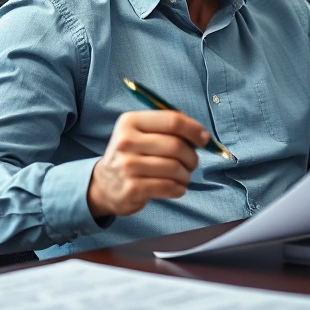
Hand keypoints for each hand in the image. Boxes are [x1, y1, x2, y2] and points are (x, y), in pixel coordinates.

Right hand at [87, 111, 209, 218]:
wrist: (105, 184)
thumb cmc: (132, 154)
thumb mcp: (141, 132)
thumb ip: (167, 127)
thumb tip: (201, 134)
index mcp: (130, 121)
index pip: (172, 120)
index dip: (194, 129)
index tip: (204, 139)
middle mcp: (126, 142)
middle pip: (176, 146)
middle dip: (192, 156)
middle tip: (192, 162)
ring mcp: (127, 166)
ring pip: (175, 168)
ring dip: (186, 174)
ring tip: (183, 176)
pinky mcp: (132, 188)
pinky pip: (168, 187)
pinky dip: (179, 188)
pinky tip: (177, 187)